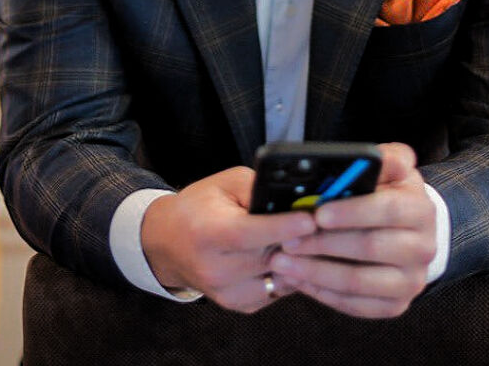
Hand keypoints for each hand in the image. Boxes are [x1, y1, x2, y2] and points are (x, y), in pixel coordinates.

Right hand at [142, 166, 315, 312]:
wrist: (169, 244)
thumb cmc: (200, 208)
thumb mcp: (225, 184)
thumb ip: (257, 189)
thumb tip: (294, 199)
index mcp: (207, 233)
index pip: (248, 235)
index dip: (282, 227)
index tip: (310, 219)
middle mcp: (214, 269)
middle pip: (269, 257)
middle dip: (299, 240)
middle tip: (319, 224)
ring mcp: (226, 293)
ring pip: (280, 277)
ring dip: (297, 259)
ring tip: (303, 238)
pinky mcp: (239, 305)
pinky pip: (278, 291)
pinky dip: (288, 274)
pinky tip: (287, 255)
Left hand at [268, 142, 435, 317]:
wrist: (410, 233)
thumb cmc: (390, 196)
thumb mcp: (393, 170)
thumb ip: (386, 158)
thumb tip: (373, 156)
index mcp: (421, 209)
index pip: (387, 209)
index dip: (351, 212)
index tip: (317, 214)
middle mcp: (423, 249)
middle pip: (369, 248)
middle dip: (323, 244)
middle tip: (287, 240)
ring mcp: (411, 281)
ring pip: (358, 282)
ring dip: (315, 272)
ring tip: (282, 262)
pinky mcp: (395, 305)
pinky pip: (355, 304)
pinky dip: (322, 293)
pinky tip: (298, 279)